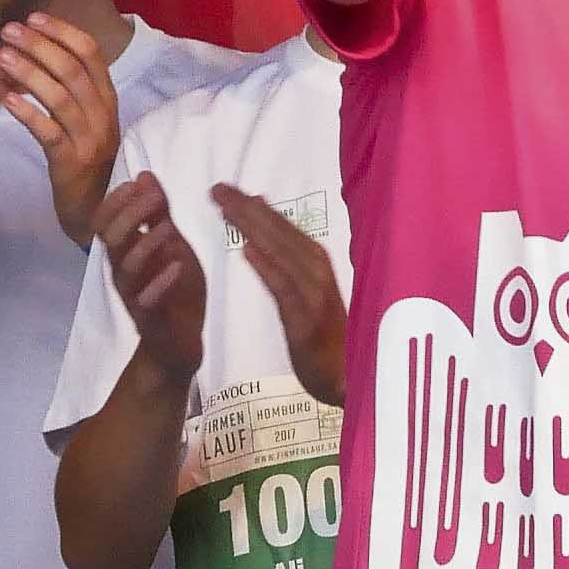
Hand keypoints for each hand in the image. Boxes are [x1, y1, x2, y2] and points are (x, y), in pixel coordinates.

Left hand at [0, 14, 120, 245]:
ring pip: (62, 97)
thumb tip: (41, 54)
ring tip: (1, 57)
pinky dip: (29, 113)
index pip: (91, 55)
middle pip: (75, 70)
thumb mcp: (87, 122)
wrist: (96, 214)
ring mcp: (91, 140)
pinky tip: (6, 99)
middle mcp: (104, 116)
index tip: (34, 17)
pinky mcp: (72, 164)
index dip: (63, 32)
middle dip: (41, 45)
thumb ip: (72, 91)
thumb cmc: (86, 164)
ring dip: (30, 73)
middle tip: (9, 31)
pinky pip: (50, 133)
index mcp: (107, 101)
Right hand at [92, 172, 205, 386]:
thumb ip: (159, 215)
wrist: (179, 344)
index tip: (138, 182)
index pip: (106, 221)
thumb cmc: (174, 290)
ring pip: (128, 268)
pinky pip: (148, 300)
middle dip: (129, 214)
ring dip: (147, 244)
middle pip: (112, 239)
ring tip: (168, 228)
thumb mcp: (172, 246)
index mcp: (125, 253)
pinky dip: (161, 282)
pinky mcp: (150, 319)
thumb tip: (146, 177)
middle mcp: (123, 273)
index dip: (118, 201)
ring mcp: (134, 296)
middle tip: (152, 197)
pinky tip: (177, 267)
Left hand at [214, 187, 346, 404]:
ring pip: (282, 253)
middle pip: (282, 233)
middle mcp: (320, 274)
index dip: (257, 207)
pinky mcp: (307, 320)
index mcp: (319, 267)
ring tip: (226, 207)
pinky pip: (285, 288)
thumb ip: (288, 270)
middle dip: (249, 208)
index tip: (228, 189)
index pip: (286, 229)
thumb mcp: (309, 301)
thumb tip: (258, 237)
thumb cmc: (330, 342)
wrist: (351, 380)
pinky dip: (268, 267)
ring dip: (254, 228)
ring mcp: (315, 296)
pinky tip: (248, 250)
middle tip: (216, 187)